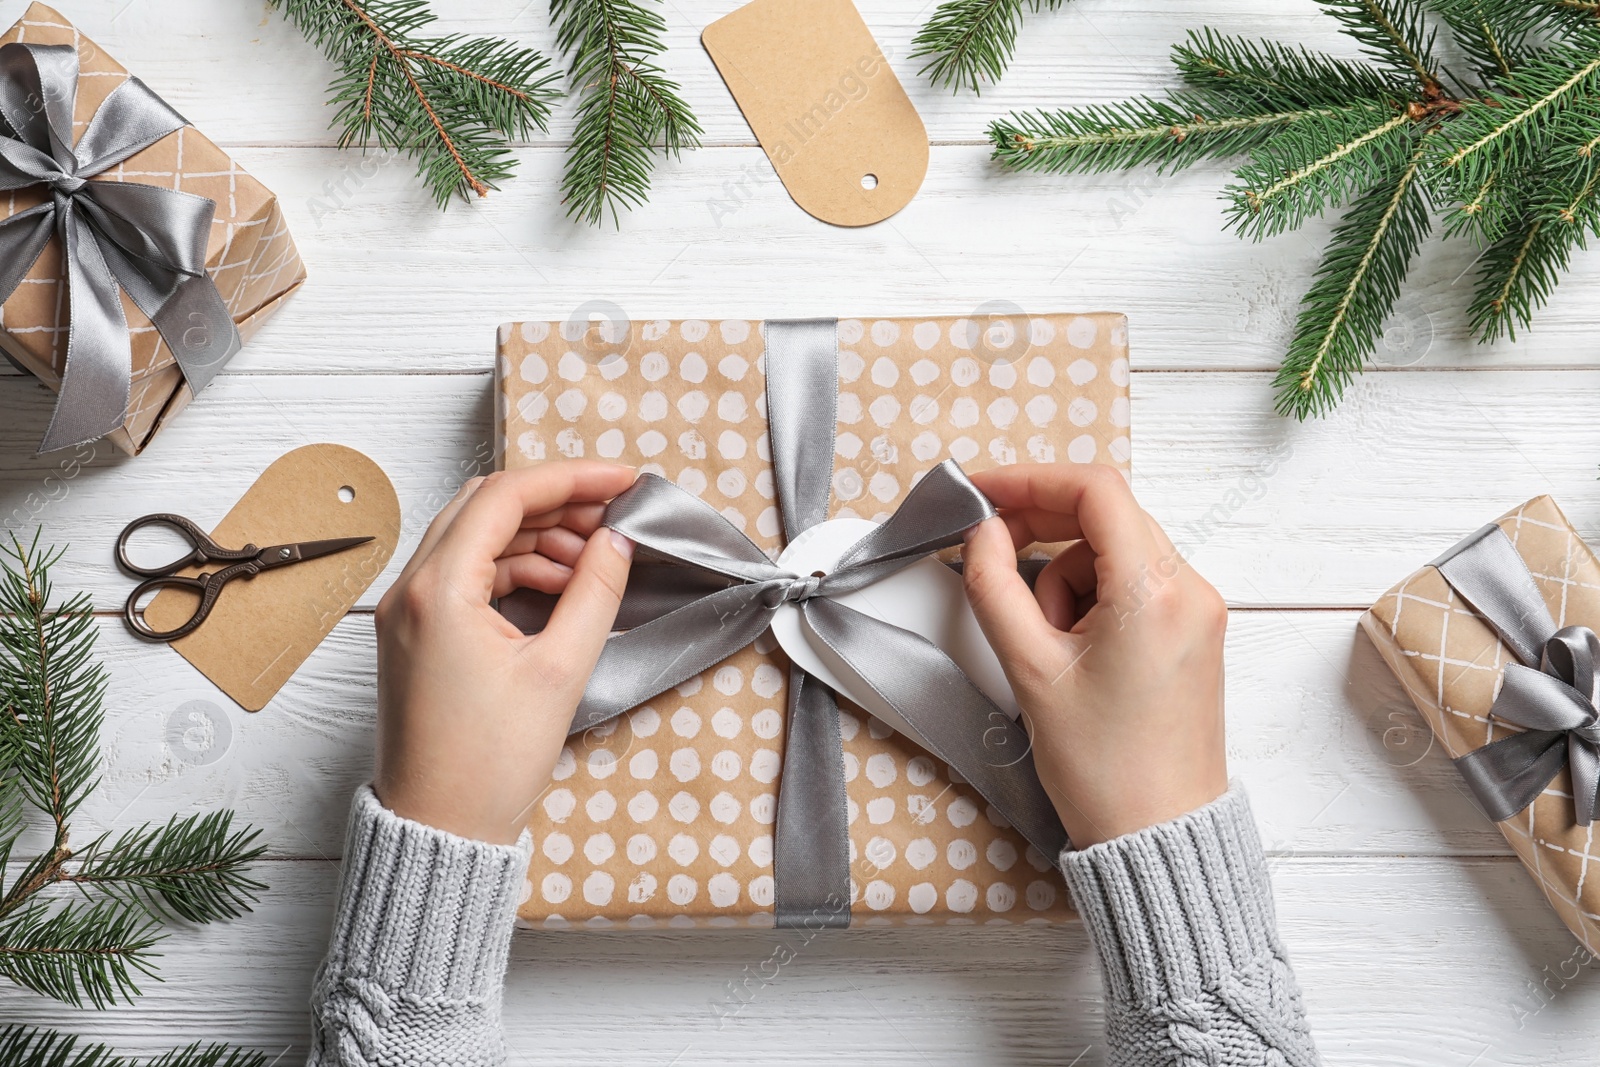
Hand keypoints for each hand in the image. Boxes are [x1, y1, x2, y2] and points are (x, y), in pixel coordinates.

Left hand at [372, 462, 636, 844]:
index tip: (622, 481)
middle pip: (486, 506)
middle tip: (613, 512)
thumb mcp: (560, 671)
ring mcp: (407, 611)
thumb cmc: (488, 765)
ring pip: (476, 537)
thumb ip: (594, 593)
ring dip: (537, 536)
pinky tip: (561, 585)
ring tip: (595, 557)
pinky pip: (466, 574)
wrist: (440, 828)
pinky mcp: (416, 633)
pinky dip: (515, 567)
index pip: (507, 497)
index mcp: (438, 591)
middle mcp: (411, 590)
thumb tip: (617, 542)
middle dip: (555, 502)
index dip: (572, 478)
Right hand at [961, 464, 1227, 847]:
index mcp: (1157, 593)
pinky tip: (1068, 649)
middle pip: (1106, 514)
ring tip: (1042, 643)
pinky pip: (1131, 584)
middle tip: (988, 553)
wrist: (1157, 836)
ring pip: (1113, 551)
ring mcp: (1198, 611)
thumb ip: (996, 587)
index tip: (982, 492)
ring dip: (1063, 575)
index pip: (1095, 491)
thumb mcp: (1030, 670)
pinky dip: (1088, 598)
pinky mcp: (1192, 633)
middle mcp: (1191, 590)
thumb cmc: (1105, 768)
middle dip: (1040, 528)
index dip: (1029, 479)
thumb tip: (983, 533)